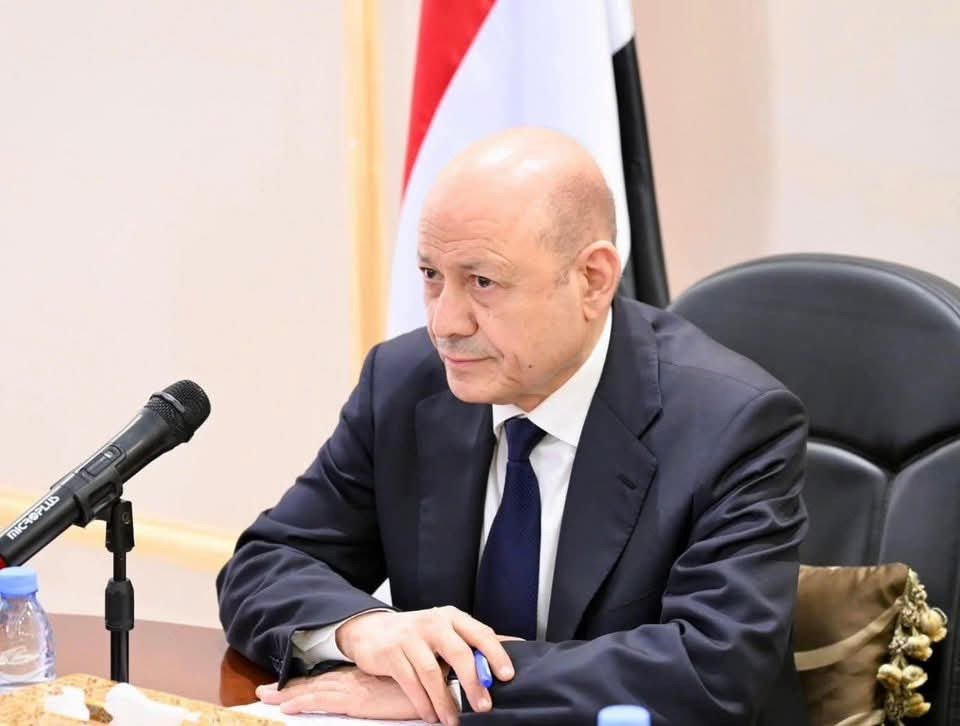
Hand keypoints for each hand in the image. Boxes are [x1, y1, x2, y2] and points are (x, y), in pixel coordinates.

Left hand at [256, 668, 421, 720]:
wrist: (438, 685)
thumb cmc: (424, 689)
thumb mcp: (401, 691)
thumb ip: (389, 691)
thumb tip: (383, 695)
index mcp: (362, 679)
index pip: (327, 681)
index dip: (305, 684)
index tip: (283, 688)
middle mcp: (354, 681)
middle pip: (315, 685)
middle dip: (289, 690)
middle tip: (262, 692)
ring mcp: (354, 689)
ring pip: (314, 691)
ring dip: (288, 695)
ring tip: (265, 698)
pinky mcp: (358, 700)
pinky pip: (325, 701)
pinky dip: (305, 702)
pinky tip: (288, 708)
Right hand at [336, 606, 514, 724]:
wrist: (372, 630)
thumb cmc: (418, 634)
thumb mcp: (446, 630)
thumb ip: (473, 640)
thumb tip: (514, 646)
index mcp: (451, 617)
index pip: (480, 633)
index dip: (496, 654)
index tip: (506, 676)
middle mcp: (433, 623)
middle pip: (459, 653)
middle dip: (473, 683)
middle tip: (483, 707)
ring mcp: (410, 637)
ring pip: (432, 673)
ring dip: (445, 701)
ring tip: (453, 720)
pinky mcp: (391, 653)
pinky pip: (411, 682)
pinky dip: (423, 703)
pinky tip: (431, 715)